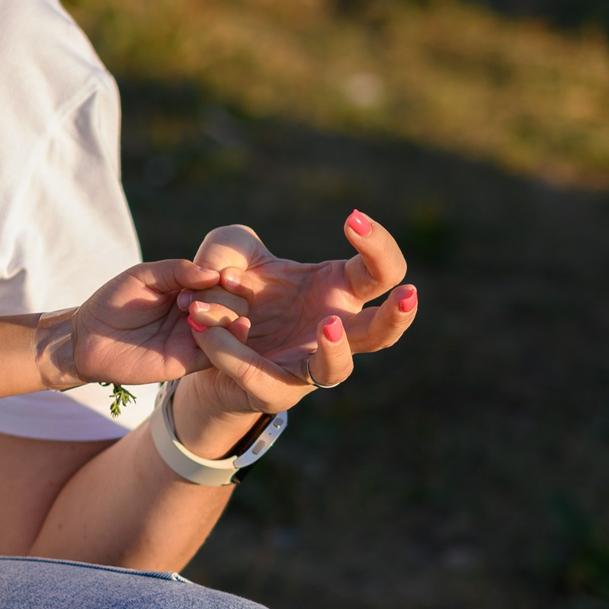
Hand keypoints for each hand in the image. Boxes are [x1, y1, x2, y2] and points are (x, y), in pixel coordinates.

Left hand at [56, 258, 234, 388]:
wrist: (88, 338)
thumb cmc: (113, 302)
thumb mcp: (143, 276)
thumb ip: (176, 271)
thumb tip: (213, 274)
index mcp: (191, 290)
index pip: (226, 282)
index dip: (228, 278)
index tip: (218, 276)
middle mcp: (200, 313)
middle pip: (236, 303)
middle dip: (222, 298)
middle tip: (187, 301)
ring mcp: (197, 337)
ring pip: (233, 328)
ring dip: (224, 316)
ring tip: (195, 312)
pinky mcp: (190, 361)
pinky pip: (220, 354)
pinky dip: (230, 342)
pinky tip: (229, 330)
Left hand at [178, 212, 421, 415]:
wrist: (201, 340)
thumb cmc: (231, 290)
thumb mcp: (228, 253)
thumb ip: (227, 247)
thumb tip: (223, 273)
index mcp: (337, 289)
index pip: (379, 270)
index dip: (378, 246)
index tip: (353, 219)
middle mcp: (333, 330)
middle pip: (383, 331)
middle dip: (399, 315)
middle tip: (408, 293)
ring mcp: (306, 364)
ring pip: (337, 368)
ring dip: (336, 348)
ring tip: (328, 324)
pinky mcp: (271, 389)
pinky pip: (258, 374)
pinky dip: (232, 352)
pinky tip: (208, 330)